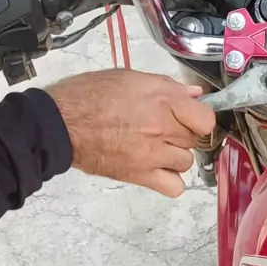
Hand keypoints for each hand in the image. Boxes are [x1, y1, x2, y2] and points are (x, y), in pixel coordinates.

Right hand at [47, 69, 214, 196]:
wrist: (61, 123)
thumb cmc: (88, 96)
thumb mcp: (130, 78)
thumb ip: (167, 86)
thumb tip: (194, 94)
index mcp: (162, 101)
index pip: (206, 118)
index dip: (199, 117)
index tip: (190, 116)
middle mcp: (162, 129)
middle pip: (194, 140)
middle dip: (182, 133)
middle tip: (163, 128)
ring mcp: (153, 155)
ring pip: (186, 162)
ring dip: (175, 156)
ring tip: (156, 148)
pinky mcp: (140, 175)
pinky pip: (174, 187)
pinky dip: (170, 181)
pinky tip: (158, 169)